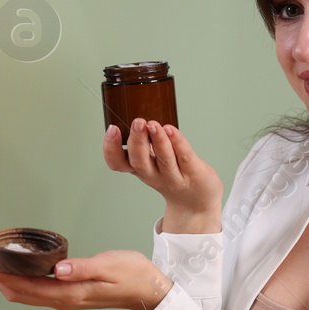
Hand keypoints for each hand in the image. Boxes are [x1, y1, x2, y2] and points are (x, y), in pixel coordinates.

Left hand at [0, 250, 173, 309]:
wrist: (148, 291)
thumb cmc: (134, 276)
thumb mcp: (110, 266)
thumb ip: (83, 268)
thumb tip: (58, 270)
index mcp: (72, 293)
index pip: (30, 288)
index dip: (7, 277)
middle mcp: (65, 300)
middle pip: (23, 295)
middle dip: (2, 280)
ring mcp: (67, 300)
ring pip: (29, 297)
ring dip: (10, 283)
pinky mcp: (71, 296)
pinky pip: (39, 294)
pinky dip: (24, 285)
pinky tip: (19, 274)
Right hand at [104, 119, 221, 224]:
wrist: (197, 203)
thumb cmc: (173, 176)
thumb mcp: (152, 161)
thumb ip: (145, 141)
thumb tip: (137, 106)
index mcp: (140, 169)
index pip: (118, 163)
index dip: (111, 149)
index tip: (112, 129)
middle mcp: (154, 175)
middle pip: (140, 162)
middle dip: (137, 142)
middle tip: (137, 122)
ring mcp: (174, 175)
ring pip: (164, 159)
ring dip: (157, 141)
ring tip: (153, 125)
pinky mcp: (193, 172)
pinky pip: (184, 157)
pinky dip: (177, 142)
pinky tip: (172, 130)